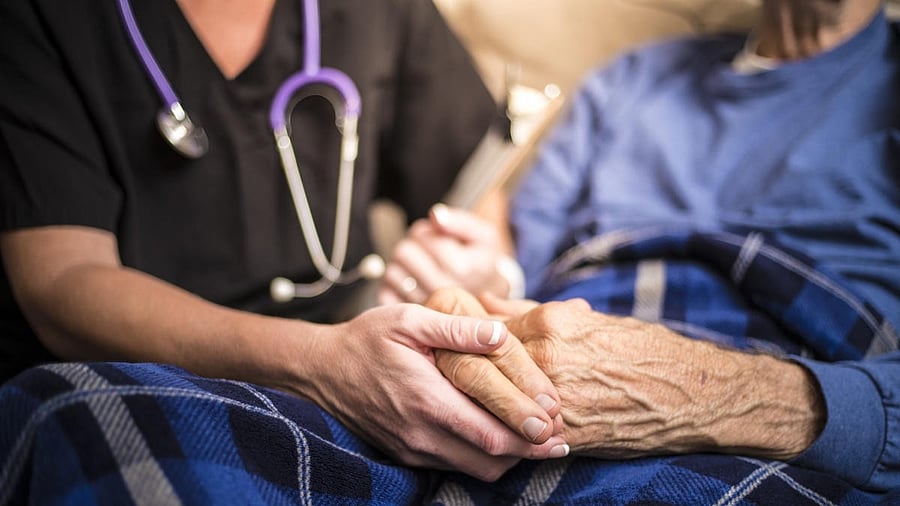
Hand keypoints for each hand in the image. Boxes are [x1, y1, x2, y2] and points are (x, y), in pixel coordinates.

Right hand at [287, 301, 568, 481]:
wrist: (321, 370)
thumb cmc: (368, 339)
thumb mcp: (410, 320)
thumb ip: (458, 328)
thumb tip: (501, 334)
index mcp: (427, 400)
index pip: (492, 434)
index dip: (530, 436)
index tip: (559, 427)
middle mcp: (421, 434)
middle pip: (491, 461)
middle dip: (529, 452)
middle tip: (560, 439)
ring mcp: (413, 449)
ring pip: (475, 469)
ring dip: (508, 458)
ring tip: (535, 439)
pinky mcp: (406, 454)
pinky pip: (454, 465)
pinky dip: (482, 457)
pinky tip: (498, 437)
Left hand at [377, 204, 510, 304]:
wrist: (488, 304)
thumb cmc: (482, 264)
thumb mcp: (483, 237)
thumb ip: (460, 222)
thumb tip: (435, 216)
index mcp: (461, 267)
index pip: (421, 236)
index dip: (426, 232)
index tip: (437, 238)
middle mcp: (442, 290)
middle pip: (403, 252)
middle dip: (412, 246)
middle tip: (426, 252)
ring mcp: (425, 306)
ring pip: (391, 272)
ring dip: (402, 266)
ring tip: (421, 268)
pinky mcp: (411, 318)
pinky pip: (386, 293)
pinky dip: (395, 286)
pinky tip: (413, 284)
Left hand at [441, 295, 825, 459]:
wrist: (692, 392)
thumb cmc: (641, 348)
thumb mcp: (587, 319)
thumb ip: (531, 311)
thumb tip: (486, 301)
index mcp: (551, 325)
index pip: (483, 328)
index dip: (453, 333)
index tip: (432, 336)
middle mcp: (549, 361)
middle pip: (475, 366)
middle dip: (443, 369)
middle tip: (418, 372)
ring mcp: (557, 400)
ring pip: (490, 403)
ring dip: (462, 404)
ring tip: (437, 404)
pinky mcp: (568, 434)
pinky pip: (517, 436)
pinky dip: (495, 434)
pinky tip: (477, 433)